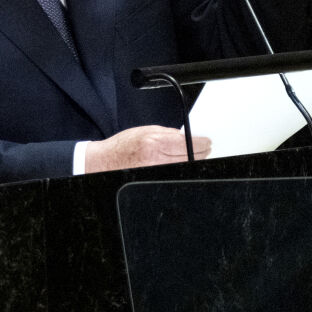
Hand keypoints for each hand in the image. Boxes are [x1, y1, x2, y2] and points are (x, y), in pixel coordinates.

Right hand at [85, 125, 211, 172]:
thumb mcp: (145, 131)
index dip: (201, 143)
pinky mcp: (153, 180)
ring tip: (197, 155)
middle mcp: (155, 160)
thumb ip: (167, 133)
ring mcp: (155, 172)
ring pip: (184, 167)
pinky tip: (184, 163)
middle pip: (189, 158)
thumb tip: (186, 136)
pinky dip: (182, 168)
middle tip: (206, 148)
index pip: (187, 143)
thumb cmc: (123, 146)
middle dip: (201, 152)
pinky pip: (175, 175)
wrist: (105, 162)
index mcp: (154, 143)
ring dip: (193, 161)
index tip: (207, 142)